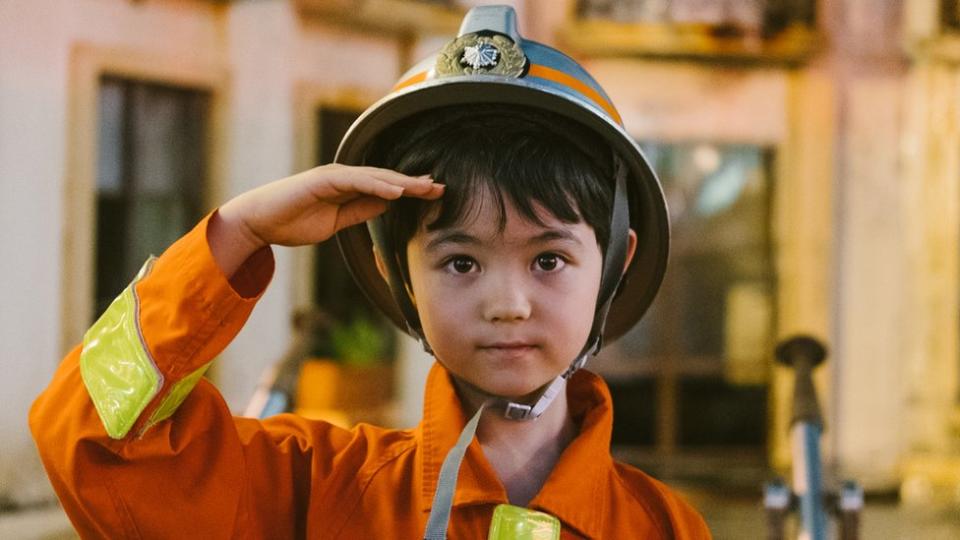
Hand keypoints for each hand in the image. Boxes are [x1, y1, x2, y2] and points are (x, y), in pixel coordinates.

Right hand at [209, 164, 442, 276]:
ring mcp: (334, 177)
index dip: (410, 190)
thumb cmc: (293, 222)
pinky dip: (377, 184)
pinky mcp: (323, 180)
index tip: (435, 195)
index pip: (386, 187)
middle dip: (414, 183)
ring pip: (375, 176)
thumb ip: (361, 211)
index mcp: (348, 188)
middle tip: (441, 187)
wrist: (259, 222)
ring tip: (425, 187)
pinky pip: (355, 181)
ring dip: (402, 181)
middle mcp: (344, 178)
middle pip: (386, 178)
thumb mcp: (337, 223)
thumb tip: (387, 205)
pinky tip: (396, 190)